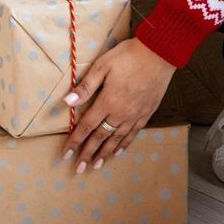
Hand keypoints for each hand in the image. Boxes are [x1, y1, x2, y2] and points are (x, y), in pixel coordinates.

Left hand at [59, 37, 176, 173]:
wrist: (159, 54)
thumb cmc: (128, 56)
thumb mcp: (103, 66)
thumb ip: (86, 86)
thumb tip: (67, 102)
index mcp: (108, 101)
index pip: (87, 126)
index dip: (75, 141)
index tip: (65, 155)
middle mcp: (121, 113)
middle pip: (101, 137)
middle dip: (88, 153)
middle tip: (78, 169)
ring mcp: (135, 115)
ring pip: (117, 139)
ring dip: (105, 153)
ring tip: (96, 165)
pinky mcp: (146, 113)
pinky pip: (133, 134)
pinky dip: (124, 144)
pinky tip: (118, 151)